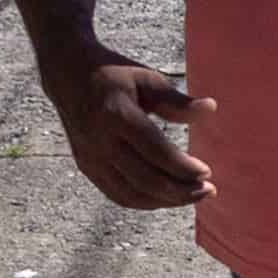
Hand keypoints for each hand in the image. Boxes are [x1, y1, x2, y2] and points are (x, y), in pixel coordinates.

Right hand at [42, 51, 216, 209]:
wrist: (67, 75)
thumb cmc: (115, 75)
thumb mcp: (147, 79)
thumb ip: (176, 101)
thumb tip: (210, 109)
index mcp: (117, 116)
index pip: (156, 153)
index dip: (183, 168)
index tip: (207, 172)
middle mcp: (100, 141)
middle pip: (146, 180)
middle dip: (181, 191)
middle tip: (208, 190)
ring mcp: (90, 158)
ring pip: (132, 195)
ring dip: (166, 201)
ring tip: (193, 196)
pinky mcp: (86, 167)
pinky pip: (118, 195)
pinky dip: (145, 202)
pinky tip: (167, 198)